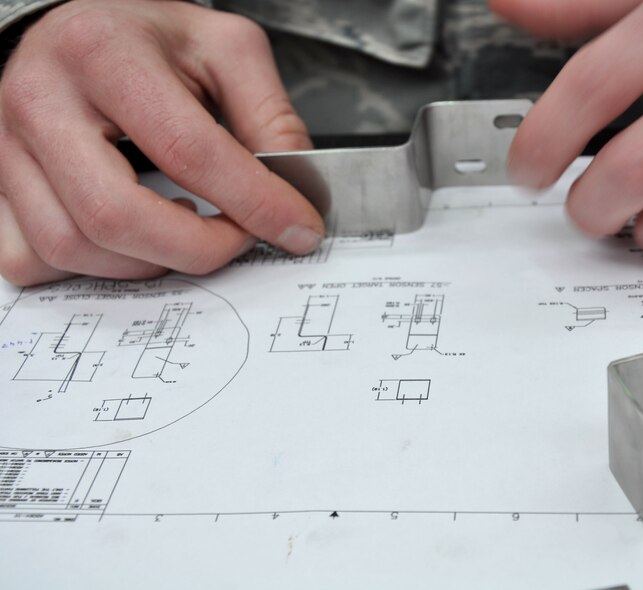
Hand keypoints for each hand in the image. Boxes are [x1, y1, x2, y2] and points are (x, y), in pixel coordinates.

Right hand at [0, 0, 323, 285]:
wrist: (79, 31)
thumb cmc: (149, 40)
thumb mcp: (226, 51)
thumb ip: (271, 116)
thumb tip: (298, 191)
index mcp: (104, 54)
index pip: (188, 150)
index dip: (254, 203)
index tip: (298, 229)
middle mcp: (41, 101)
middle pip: (116, 215)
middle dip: (197, 249)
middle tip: (240, 239)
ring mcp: (6, 149)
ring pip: (73, 247)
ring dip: (151, 262)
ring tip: (190, 234)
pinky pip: (32, 261)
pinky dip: (93, 270)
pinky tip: (133, 241)